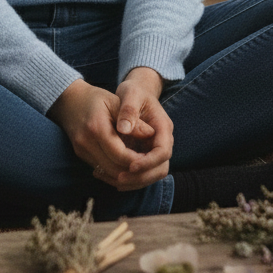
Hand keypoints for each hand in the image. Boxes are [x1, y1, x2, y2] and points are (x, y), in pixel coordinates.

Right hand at [47, 78, 167, 190]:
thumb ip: (133, 120)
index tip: (151, 158)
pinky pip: (100, 168)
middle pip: (114, 168)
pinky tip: (125, 164)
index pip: (120, 154)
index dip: (137, 160)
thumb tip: (151, 134)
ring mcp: (81, 151)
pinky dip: (114, 169)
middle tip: (149, 166)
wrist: (69, 100)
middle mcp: (86, 143)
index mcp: (96, 128)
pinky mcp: (80, 154)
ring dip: (124, 173)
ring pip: (107, 172)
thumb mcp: (116, 102)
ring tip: (140, 167)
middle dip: (132, 171)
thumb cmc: (95, 98)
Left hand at [110, 67, 173, 189]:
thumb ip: (128, 110)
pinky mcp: (144, 154)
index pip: (163, 152)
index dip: (148, 162)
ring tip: (113, 180)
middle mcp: (162, 141)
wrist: (136, 92)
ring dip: (134, 181)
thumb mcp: (131, 94)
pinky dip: (128, 179)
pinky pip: (141, 173)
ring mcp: (154, 149)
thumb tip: (123, 129)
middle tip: (119, 178)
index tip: (130, 165)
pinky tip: (109, 177)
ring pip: (151, 175)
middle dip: (141, 177)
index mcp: (163, 127)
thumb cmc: (134, 91)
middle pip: (160, 169)